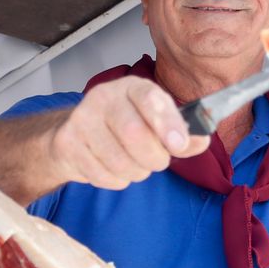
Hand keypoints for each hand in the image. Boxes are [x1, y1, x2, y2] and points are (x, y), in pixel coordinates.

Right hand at [48, 77, 209, 189]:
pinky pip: (102, 175)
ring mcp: (82, 119)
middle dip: (154, 158)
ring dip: (135, 173)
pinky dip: (116, 180)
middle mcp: (104, 97)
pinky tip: (113, 168)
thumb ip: (180, 134)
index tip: (179, 145)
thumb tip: (200, 141)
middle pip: (134, 134)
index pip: (150, 99)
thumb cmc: (124, 124)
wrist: (75, 132)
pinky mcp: (67, 143)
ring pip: (119, 161)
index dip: (167, 124)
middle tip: (158, 162)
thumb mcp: (155, 121)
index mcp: (132, 87)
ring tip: (134, 165)